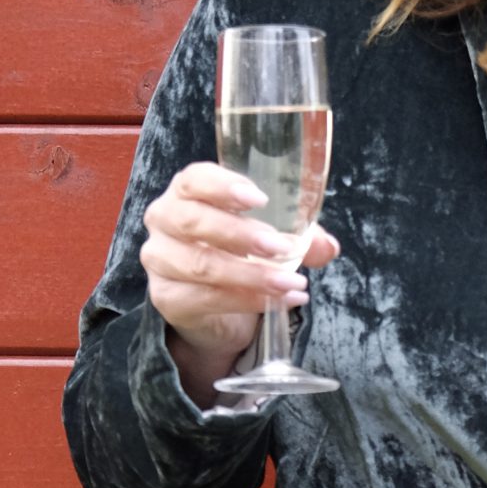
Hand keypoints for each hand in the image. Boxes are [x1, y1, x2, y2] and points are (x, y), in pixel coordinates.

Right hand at [140, 160, 340, 360]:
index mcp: (187, 193)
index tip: (259, 199)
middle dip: (241, 235)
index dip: (223, 186)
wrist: (212, 308)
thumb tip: (327, 246)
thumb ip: (298, 237)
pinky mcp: (166, 297)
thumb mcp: (269, 238)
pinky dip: (248, 301)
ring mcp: (160, 260)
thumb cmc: (237, 255)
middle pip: (193, 221)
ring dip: (251, 275)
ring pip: (201, 265)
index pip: (194, 180)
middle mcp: (164, 220)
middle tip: (282, 247)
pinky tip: (279, 302)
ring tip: (291, 282)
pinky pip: (206, 298)